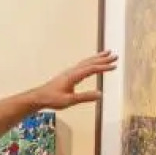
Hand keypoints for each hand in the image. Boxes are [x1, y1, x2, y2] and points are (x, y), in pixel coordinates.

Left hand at [0, 51, 118, 138]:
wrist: (40, 96)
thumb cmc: (53, 99)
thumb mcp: (70, 100)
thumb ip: (85, 97)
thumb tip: (100, 94)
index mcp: (74, 76)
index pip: (92, 69)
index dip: (104, 67)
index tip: (114, 66)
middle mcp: (73, 71)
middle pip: (90, 62)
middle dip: (103, 59)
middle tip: (115, 55)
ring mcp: (71, 71)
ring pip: (86, 61)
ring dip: (97, 58)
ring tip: (107, 53)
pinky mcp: (69, 74)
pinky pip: (83, 64)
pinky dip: (91, 61)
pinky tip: (93, 62)